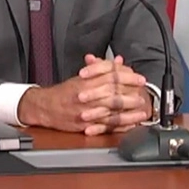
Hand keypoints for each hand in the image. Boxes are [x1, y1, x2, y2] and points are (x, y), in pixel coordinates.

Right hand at [17, 56, 150, 135]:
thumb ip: (101, 69)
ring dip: (128, 112)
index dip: (127, 77)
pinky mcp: (84, 125)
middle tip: (143, 96)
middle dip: (130, 95)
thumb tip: (118, 61)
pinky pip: (104, 126)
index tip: (139, 78)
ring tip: (141, 112)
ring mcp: (85, 111)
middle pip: (112, 93)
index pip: (110, 76)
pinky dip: (118, 126)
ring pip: (109, 111)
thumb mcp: (81, 77)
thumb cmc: (63, 92)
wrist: (44, 107)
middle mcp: (86, 96)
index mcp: (85, 82)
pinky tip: (129, 126)